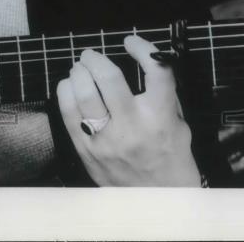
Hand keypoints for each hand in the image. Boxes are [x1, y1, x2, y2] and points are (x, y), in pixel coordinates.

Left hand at [55, 34, 200, 185]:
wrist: (160, 201)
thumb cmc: (170, 158)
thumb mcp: (178, 123)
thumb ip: (162, 94)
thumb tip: (144, 60)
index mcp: (160, 117)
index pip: (155, 70)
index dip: (143, 47)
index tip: (131, 42)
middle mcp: (132, 126)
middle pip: (107, 77)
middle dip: (95, 59)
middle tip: (91, 55)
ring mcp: (106, 140)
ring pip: (83, 93)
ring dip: (78, 73)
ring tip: (79, 68)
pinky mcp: (86, 150)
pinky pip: (67, 113)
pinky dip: (66, 93)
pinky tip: (69, 87)